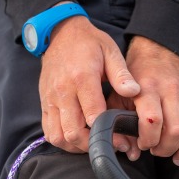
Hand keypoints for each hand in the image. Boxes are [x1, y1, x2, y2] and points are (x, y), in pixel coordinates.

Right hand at [39, 14, 139, 152]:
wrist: (61, 33)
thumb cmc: (89, 42)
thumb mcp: (110, 51)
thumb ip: (121, 74)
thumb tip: (134, 92)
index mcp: (82, 78)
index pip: (92, 115)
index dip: (107, 132)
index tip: (121, 140)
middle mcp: (62, 91)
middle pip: (73, 132)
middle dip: (92, 145)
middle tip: (108, 145)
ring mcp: (50, 99)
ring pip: (58, 137)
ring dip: (76, 146)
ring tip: (93, 142)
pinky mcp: (44, 103)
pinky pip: (48, 131)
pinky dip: (62, 140)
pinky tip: (78, 137)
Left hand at [108, 36, 178, 165]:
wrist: (155, 56)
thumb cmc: (134, 79)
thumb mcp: (118, 95)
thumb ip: (118, 123)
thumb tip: (131, 153)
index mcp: (148, 88)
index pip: (153, 120)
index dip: (148, 139)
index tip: (143, 144)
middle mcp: (171, 91)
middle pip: (176, 129)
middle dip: (166, 148)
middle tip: (157, 150)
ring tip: (176, 157)